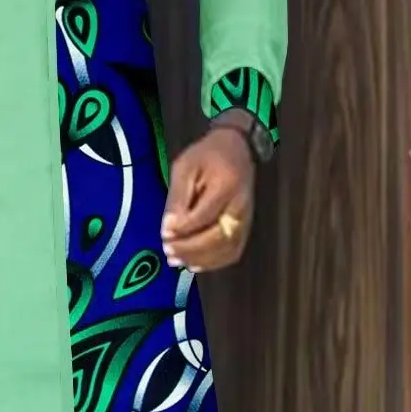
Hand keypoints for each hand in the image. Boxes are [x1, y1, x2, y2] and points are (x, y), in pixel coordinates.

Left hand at [161, 118, 255, 271]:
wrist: (236, 148)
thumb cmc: (206, 155)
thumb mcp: (184, 168)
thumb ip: (177, 198)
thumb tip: (169, 228)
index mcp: (226, 185)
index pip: (204, 216)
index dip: (183, 228)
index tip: (164, 233)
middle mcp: (240, 206)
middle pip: (218, 237)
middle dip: (190, 248)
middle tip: (168, 250)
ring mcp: (246, 219)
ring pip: (226, 249)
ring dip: (200, 259)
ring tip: (176, 259)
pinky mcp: (245, 227)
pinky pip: (233, 252)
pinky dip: (213, 262)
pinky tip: (194, 263)